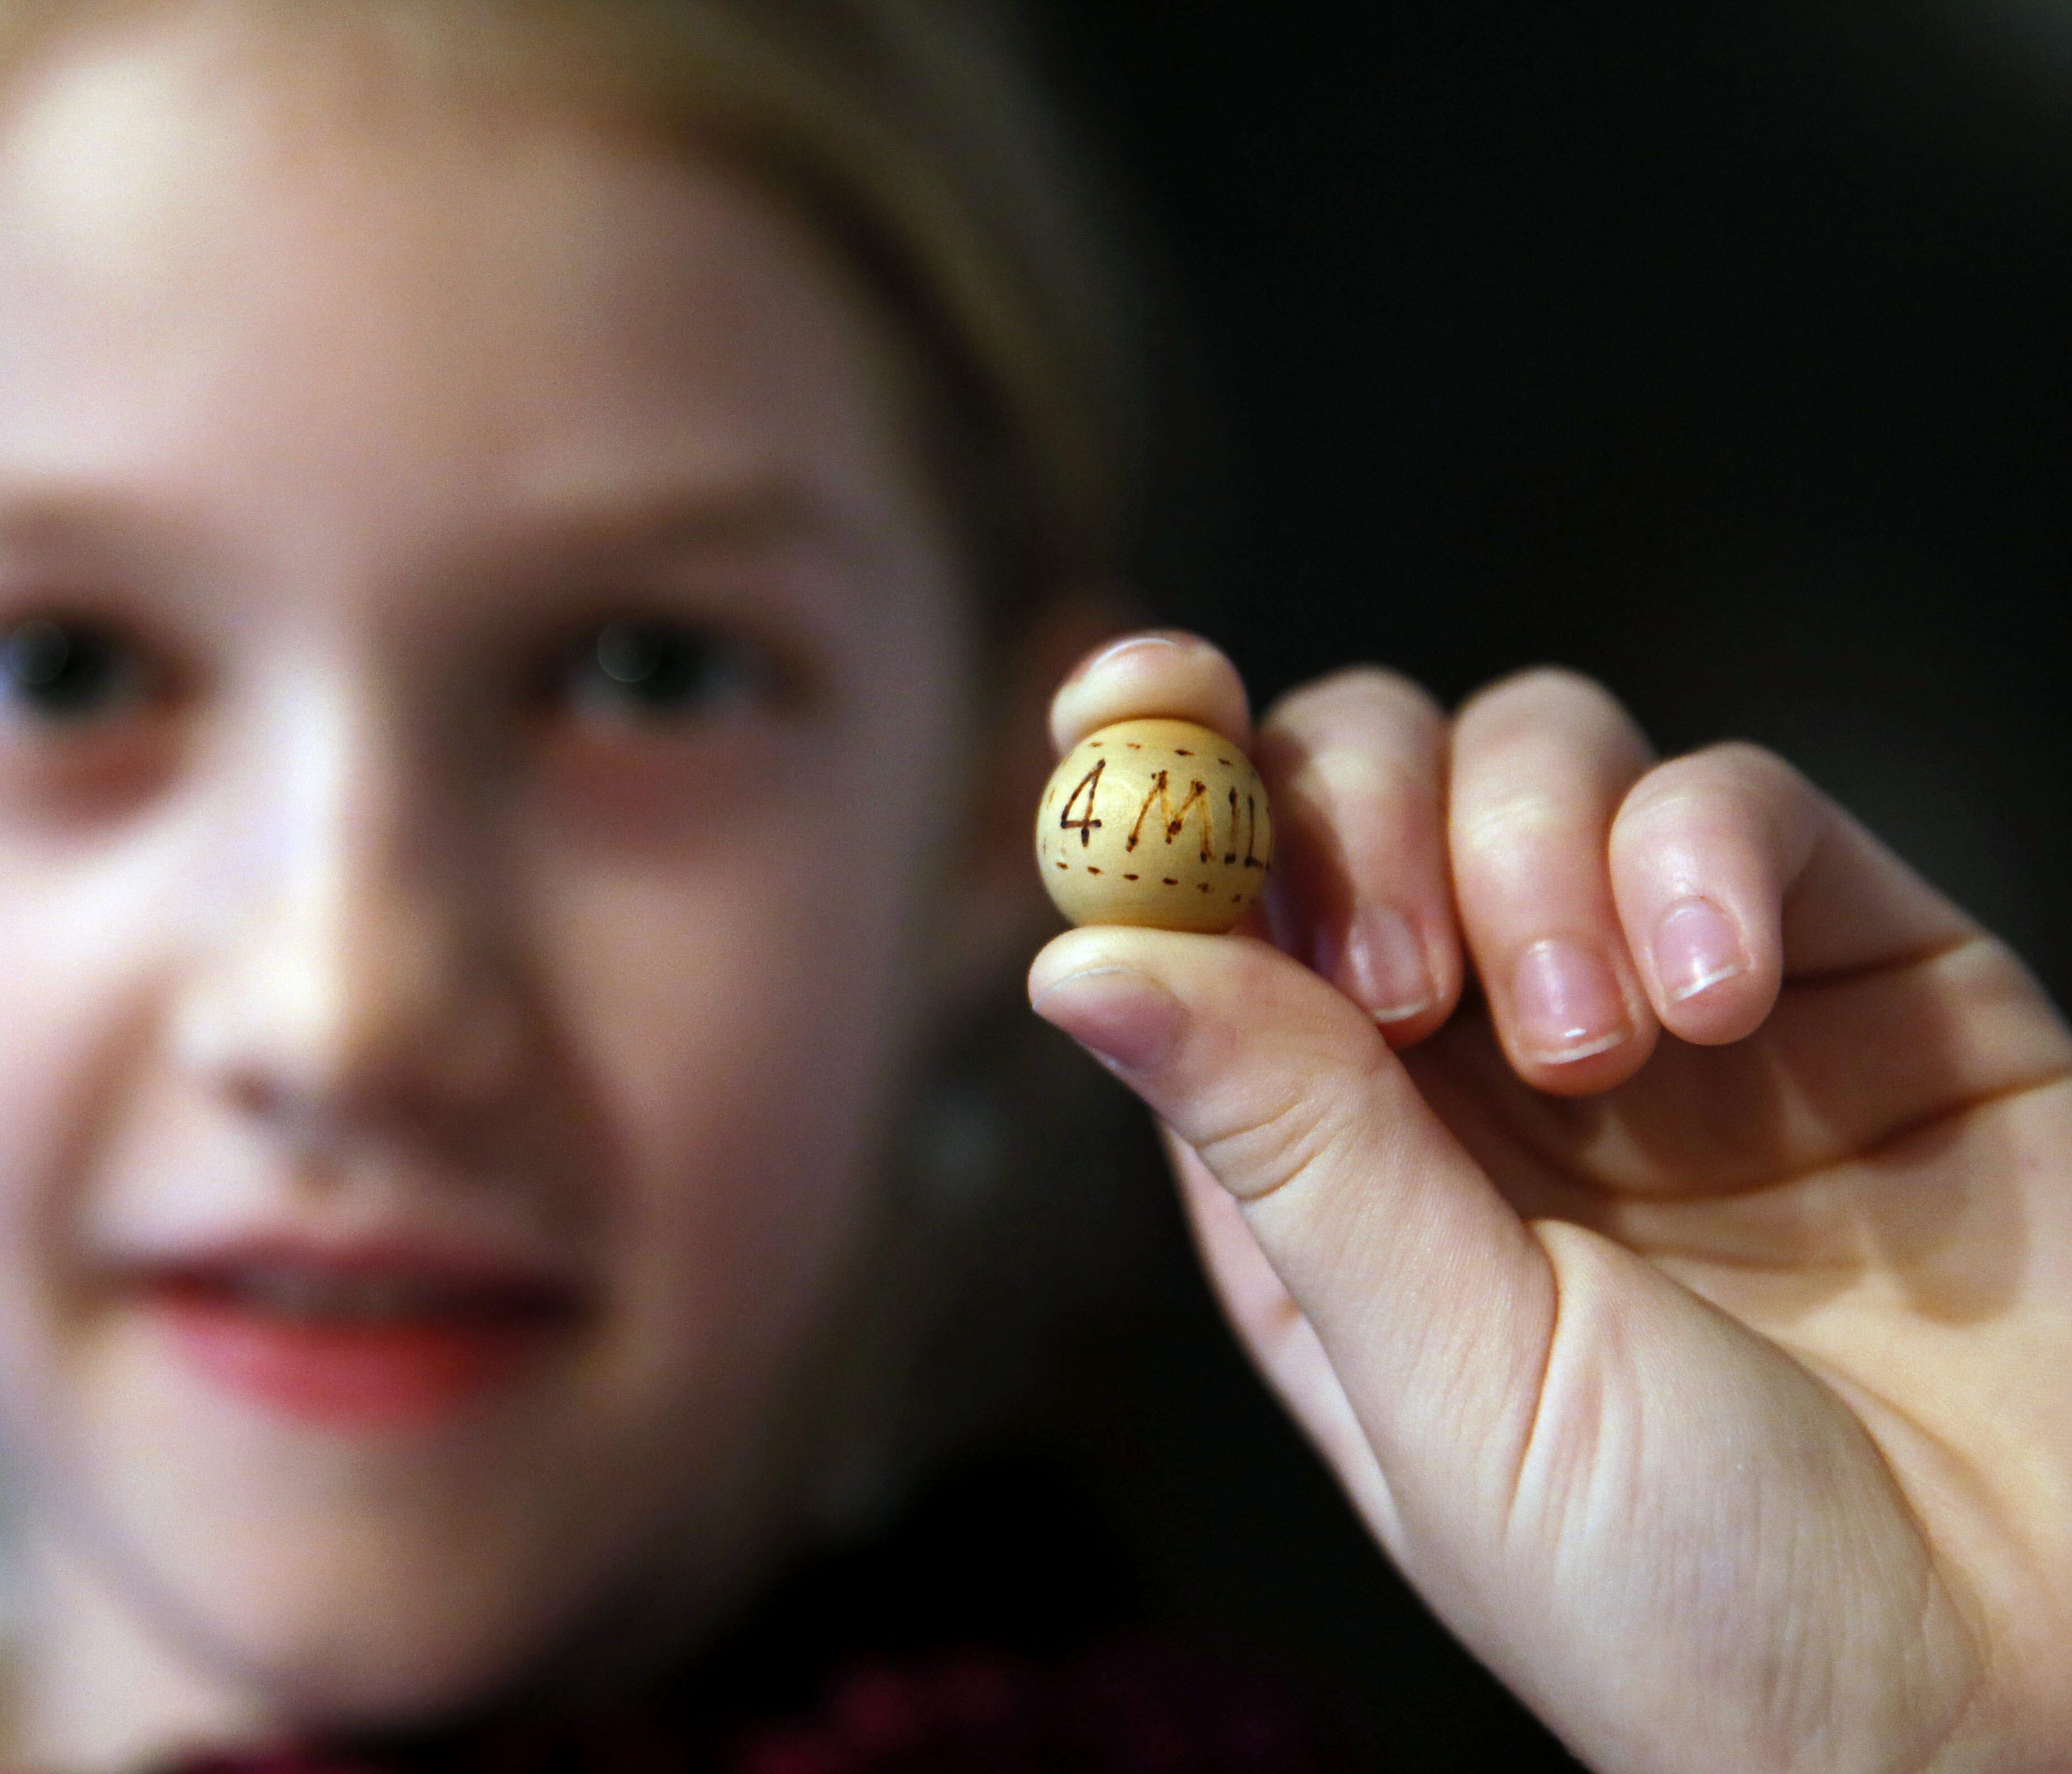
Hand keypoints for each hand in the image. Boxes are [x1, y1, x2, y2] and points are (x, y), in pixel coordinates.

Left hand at [1026, 633, 2071, 1772]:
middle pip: (1353, 789)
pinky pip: (1739, 800)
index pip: (1206, 920)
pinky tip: (1720, 995)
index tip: (1125, 707)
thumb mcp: (1449, 1381)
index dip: (1154, 784)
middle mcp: (1481, 1069)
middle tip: (1407, 986)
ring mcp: (1670, 1003)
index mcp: (1337, 1172)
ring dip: (1531, 855)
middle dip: (1351, 818)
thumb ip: (1287, 1140)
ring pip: (1536, 756)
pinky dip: (1705, 848)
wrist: (2021, 1704)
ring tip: (1605, 1049)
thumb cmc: (1712, 1612)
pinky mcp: (1861, 969)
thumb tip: (1080, 954)